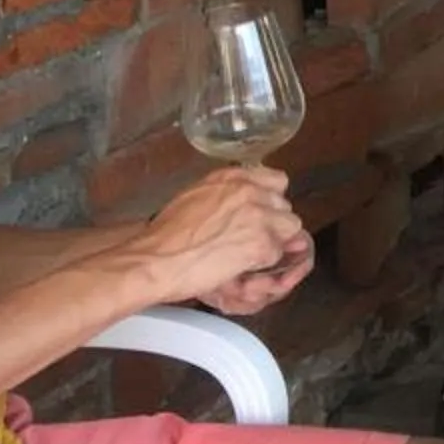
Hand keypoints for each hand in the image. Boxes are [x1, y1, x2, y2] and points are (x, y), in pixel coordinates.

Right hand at [133, 169, 309, 307]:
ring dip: (273, 242)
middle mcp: (248, 191)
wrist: (154, 260)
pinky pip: (277, 253)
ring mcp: (258, 216)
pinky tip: (239, 266)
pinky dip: (262, 263)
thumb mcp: (194, 198)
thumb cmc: (164, 237)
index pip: (276, 180)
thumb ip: (223, 194)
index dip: (271, 200)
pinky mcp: (261, 242)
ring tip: (246, 254)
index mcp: (231, 178)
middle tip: (250, 239)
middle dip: (273, 223)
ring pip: (289, 228)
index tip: (262, 213)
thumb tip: (239, 201)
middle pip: (284, 206)